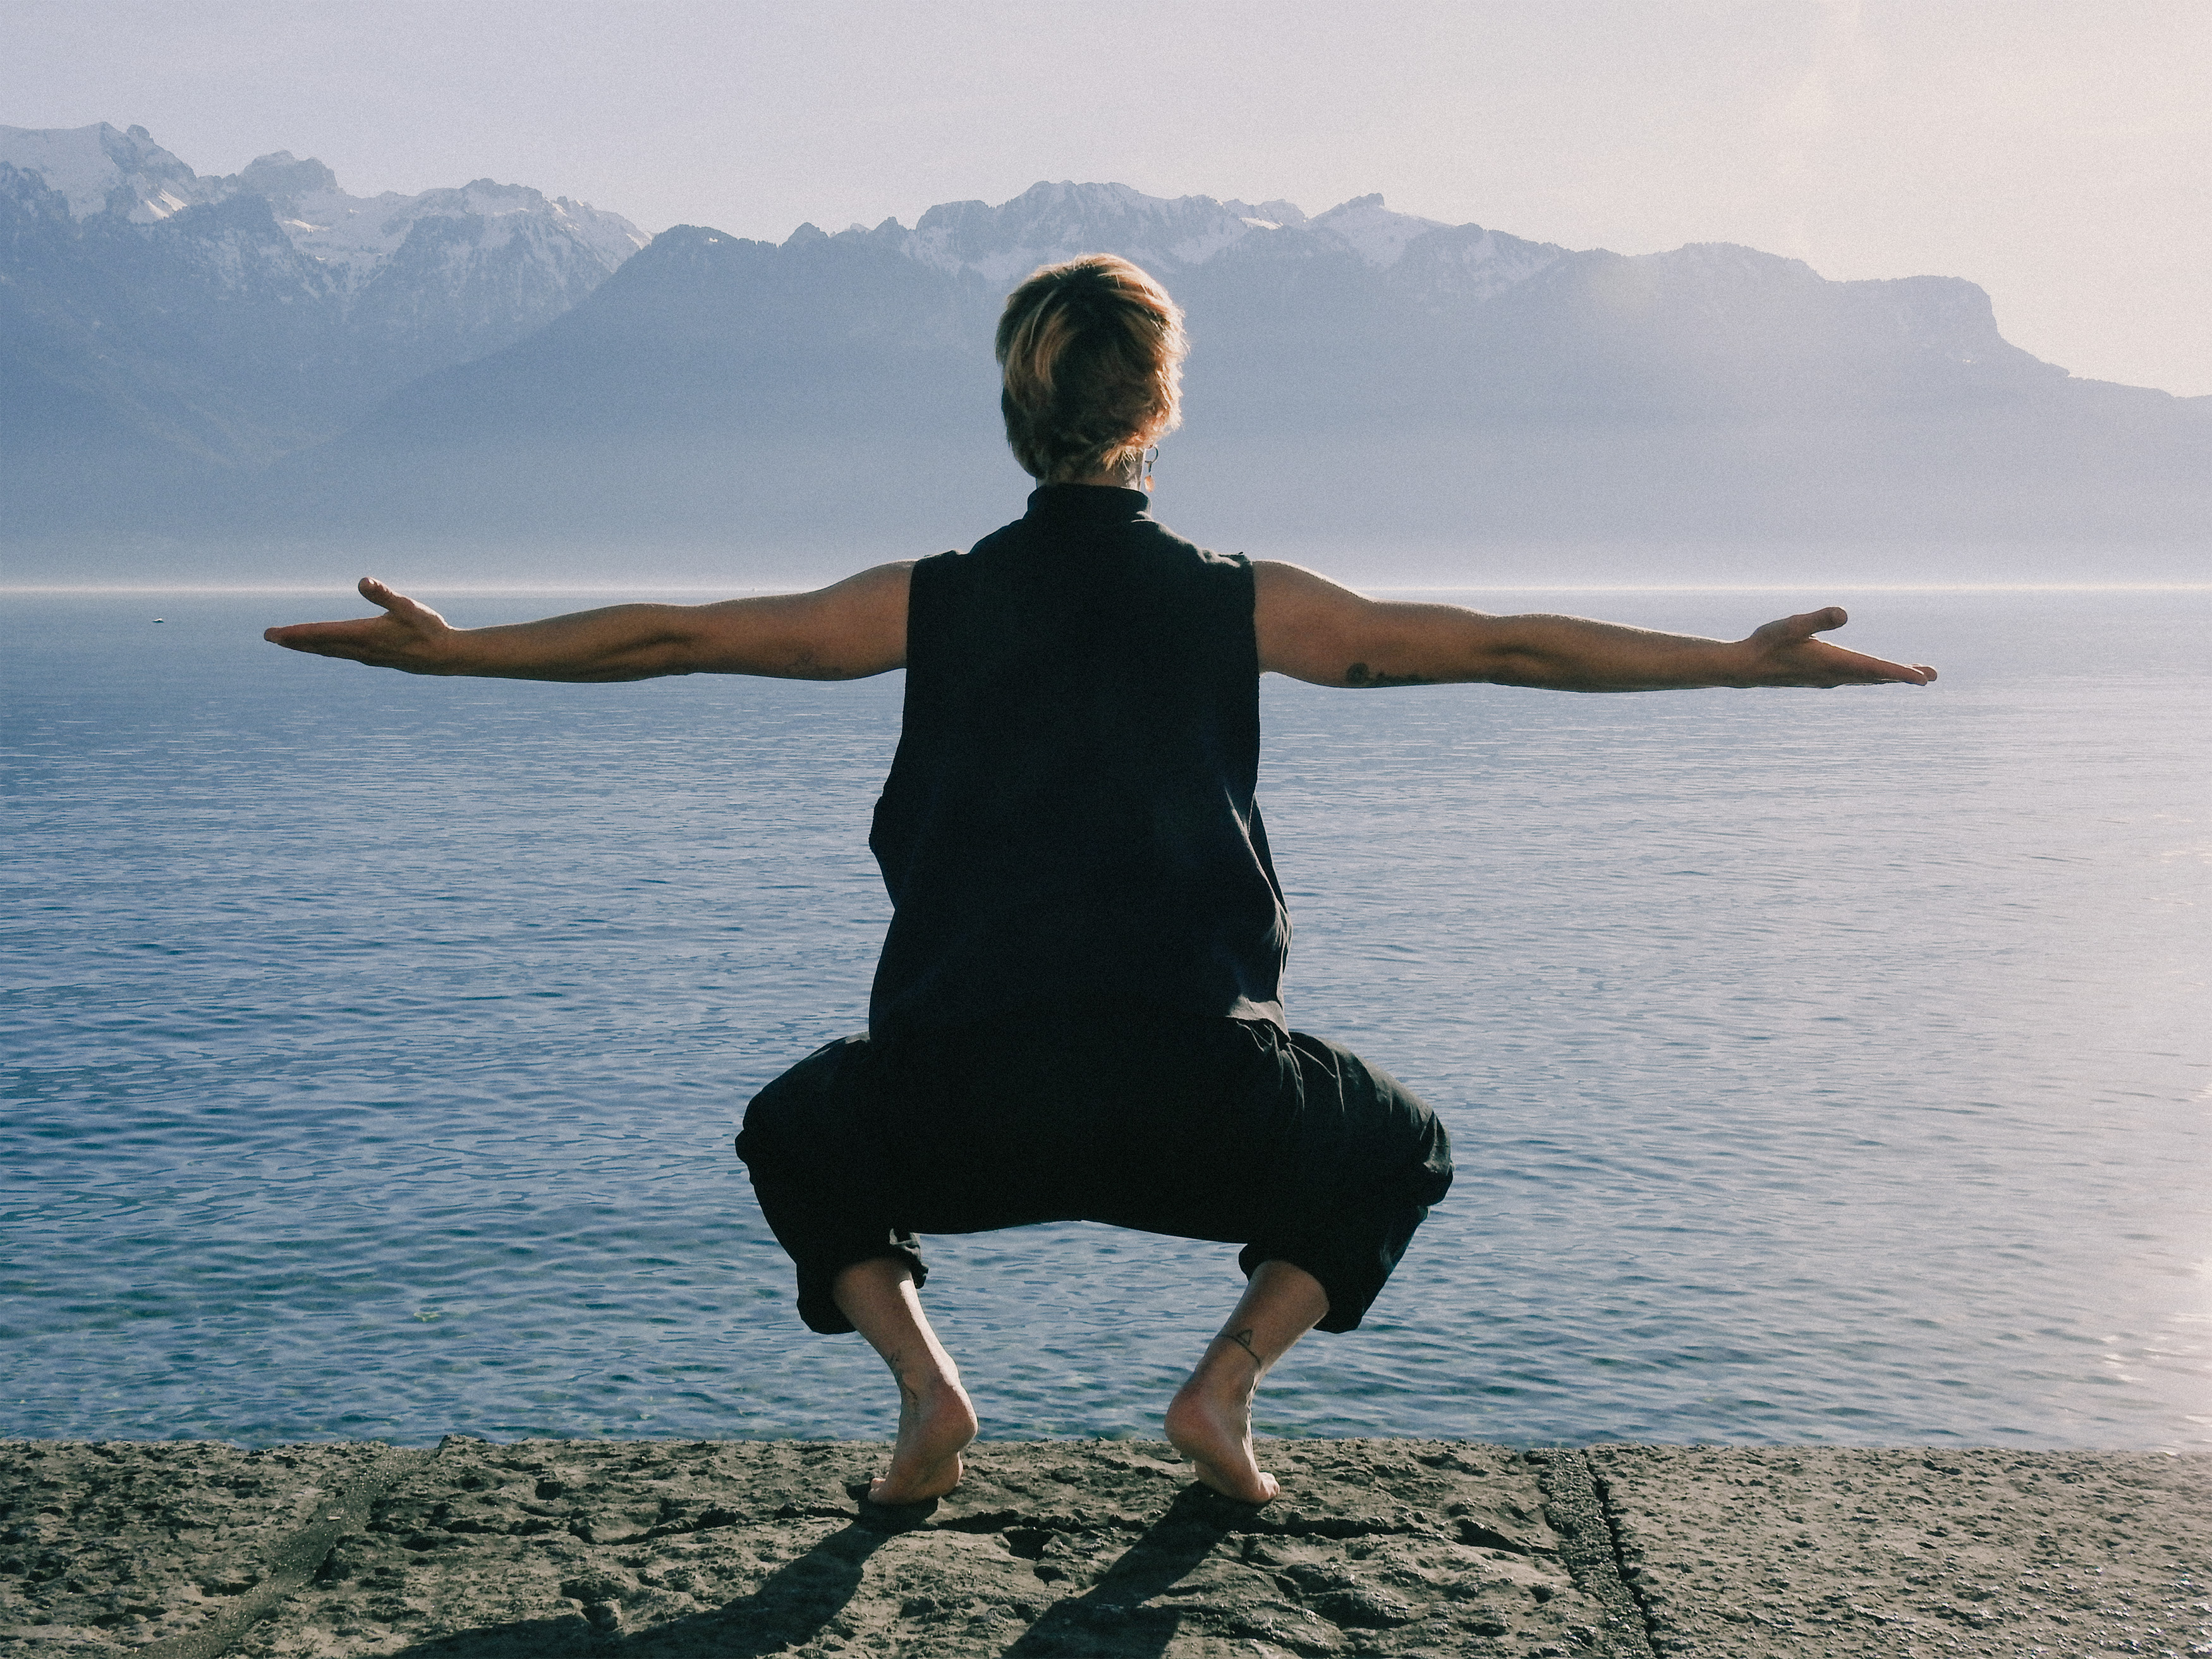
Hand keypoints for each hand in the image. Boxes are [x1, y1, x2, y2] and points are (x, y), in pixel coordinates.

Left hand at [263, 578, 460, 673]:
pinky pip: (341, 653)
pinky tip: (324, 647)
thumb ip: (384, 594)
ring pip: (329, 650)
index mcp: (364, 635)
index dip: (295, 633)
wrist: (447, 657)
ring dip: (308, 646)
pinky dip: (325, 648)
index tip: (272, 634)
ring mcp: (368, 656)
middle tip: (270, 637)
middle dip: (294, 640)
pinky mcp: (375, 658)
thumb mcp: (408, 607)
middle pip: (319, 645)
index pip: (321, 634)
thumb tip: (363, 580)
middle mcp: (361, 649)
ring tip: (289, 642)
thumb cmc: (429, 629)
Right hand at [1734, 607, 1936, 686]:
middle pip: (1876, 676)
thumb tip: (1844, 613)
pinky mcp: (1822, 677)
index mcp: (1832, 662)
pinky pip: (1857, 680)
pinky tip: (1876, 676)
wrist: (1744, 668)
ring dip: (1891, 677)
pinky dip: (1874, 677)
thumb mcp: (1790, 625)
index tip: (1923, 679)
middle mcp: (1834, 675)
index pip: (1874, 668)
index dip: (1900, 672)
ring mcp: (1828, 678)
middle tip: (1932, 677)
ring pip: (1868, 679)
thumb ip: (1817, 619)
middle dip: (1904, 676)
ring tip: (1914, 677)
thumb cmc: (1766, 643)